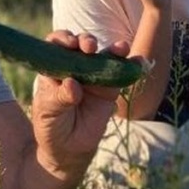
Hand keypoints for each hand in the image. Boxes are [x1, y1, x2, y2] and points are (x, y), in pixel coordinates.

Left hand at [30, 31, 128, 169]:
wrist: (69, 148)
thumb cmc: (51, 125)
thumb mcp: (48, 113)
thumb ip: (59, 98)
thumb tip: (72, 85)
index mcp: (54, 67)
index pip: (56, 45)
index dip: (62, 40)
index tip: (69, 45)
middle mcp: (74, 66)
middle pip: (81, 45)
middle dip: (86, 41)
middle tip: (89, 48)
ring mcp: (94, 75)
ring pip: (105, 55)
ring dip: (114, 49)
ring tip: (121, 48)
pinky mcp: (110, 88)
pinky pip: (122, 75)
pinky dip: (133, 66)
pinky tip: (140, 62)